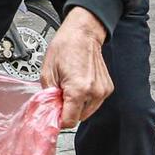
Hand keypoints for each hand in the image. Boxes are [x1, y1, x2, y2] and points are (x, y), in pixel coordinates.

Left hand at [40, 7, 113, 128]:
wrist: (82, 33)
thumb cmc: (65, 47)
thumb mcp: (47, 72)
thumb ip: (48, 96)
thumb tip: (50, 111)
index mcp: (78, 89)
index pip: (69, 121)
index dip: (59, 119)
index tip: (54, 114)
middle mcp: (94, 92)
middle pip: (78, 117)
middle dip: (67, 110)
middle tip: (60, 96)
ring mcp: (102, 90)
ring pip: (86, 111)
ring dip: (77, 105)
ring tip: (70, 88)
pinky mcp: (107, 88)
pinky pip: (94, 102)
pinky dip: (85, 98)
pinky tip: (79, 85)